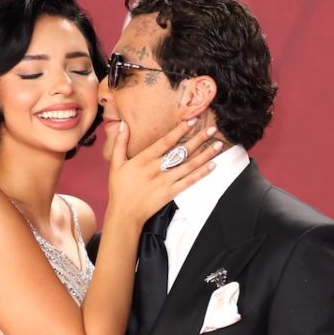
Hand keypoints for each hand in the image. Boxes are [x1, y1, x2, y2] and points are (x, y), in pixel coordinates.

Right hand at [106, 118, 223, 227]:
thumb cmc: (119, 189)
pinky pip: (189, 181)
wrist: (124, 214)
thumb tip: (123, 124)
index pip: (166, 141)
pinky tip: (212, 165)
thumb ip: (120, 143)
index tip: (192, 121)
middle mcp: (157, 169)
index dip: (180, 130)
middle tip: (212, 130)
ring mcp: (165, 181)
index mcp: (144, 159)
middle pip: (182, 151)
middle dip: (198, 139)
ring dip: (205, 154)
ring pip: (189, 165)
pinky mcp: (171, 193)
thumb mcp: (116, 164)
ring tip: (217, 145)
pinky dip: (201, 173)